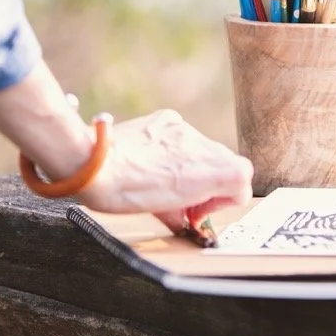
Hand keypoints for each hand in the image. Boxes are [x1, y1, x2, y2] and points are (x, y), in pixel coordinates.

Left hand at [77, 109, 253, 235]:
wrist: (92, 163)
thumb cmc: (124, 192)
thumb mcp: (164, 212)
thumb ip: (190, 211)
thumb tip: (190, 217)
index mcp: (206, 171)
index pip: (243, 179)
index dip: (226, 199)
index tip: (201, 210)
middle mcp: (200, 146)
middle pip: (226, 165)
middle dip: (211, 185)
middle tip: (185, 201)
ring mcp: (184, 129)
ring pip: (205, 151)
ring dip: (193, 168)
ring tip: (166, 183)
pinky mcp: (167, 119)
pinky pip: (184, 137)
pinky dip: (177, 151)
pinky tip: (155, 163)